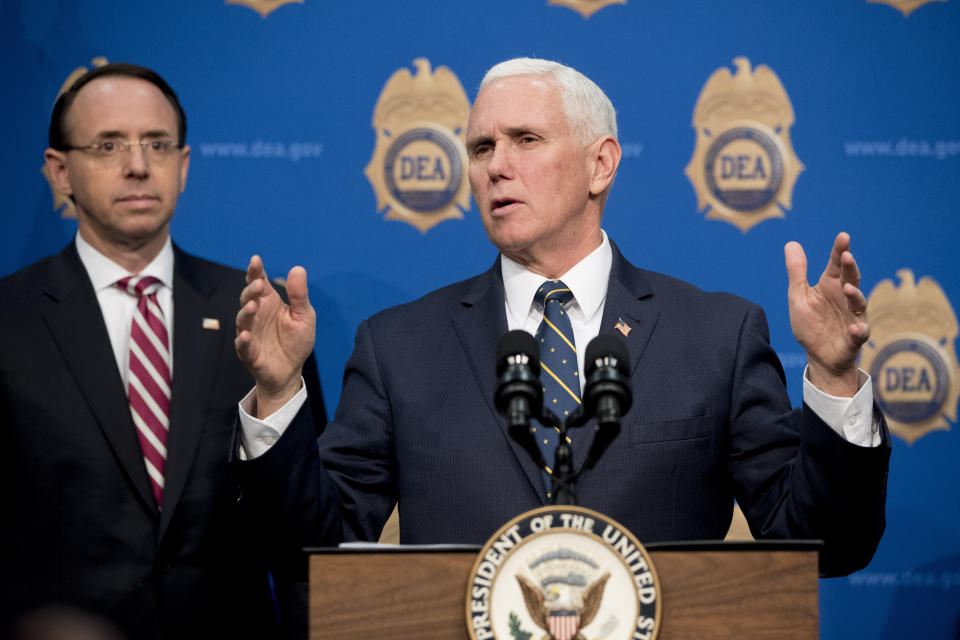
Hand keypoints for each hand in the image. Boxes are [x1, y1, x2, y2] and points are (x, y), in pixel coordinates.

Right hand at [235, 255, 315, 417]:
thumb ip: (299, 295)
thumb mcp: (304, 316)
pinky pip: (243, 345)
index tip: (255, 260)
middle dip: (251, 290)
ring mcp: (250, 332)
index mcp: (269, 302)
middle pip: (248, 298)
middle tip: (258, 284)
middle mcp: (256, 315)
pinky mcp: (249, 352)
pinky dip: (243, 340)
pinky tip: (246, 335)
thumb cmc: (296, 340)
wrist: (291, 370)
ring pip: (242, 320)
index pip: (259, 283)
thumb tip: (298, 269)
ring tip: (253, 306)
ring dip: (246, 312)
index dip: (255, 271)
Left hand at [785, 232, 868, 396]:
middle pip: (851, 278)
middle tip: (847, 256)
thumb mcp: (798, 297)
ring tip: (846, 288)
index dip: (840, 250)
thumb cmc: (811, 324)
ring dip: (854, 295)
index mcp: (830, 286)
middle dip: (850, 267)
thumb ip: (797, 272)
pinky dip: (858, 329)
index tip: (843, 236)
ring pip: (859, 303)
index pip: (836, 265)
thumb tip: (791, 243)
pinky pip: (860, 332)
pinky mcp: (855, 337)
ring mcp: (853, 316)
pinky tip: (853, 328)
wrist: (819, 356)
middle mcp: (845, 298)